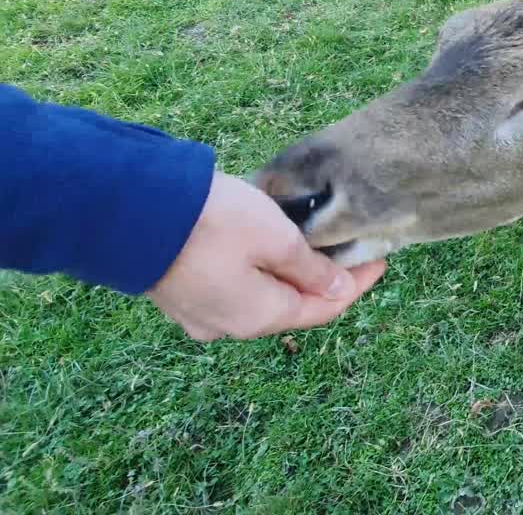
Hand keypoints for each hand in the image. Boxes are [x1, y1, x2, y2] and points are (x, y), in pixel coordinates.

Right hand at [146, 172, 386, 340]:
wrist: (127, 210)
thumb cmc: (211, 222)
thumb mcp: (277, 239)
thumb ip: (311, 269)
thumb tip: (340, 290)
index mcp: (258, 317)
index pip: (323, 310)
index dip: (356, 285)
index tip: (380, 259)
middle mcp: (229, 326)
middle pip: (292, 306)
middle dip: (323, 280)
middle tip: (347, 248)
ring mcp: (200, 314)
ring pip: (261, 297)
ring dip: (289, 274)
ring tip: (310, 243)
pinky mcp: (180, 294)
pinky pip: (233, 288)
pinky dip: (258, 271)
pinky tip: (265, 246)